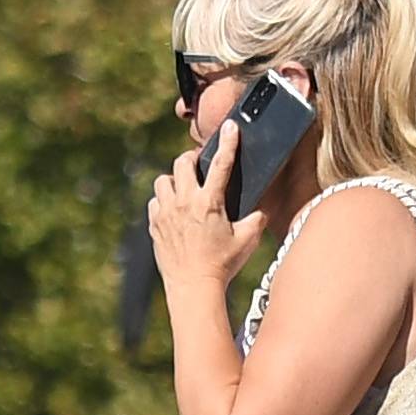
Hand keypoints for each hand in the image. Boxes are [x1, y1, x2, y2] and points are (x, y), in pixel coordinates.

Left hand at [143, 130, 264, 295]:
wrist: (193, 288)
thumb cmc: (222, 265)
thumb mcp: (247, 240)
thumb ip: (257, 219)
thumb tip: (261, 210)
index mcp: (209, 202)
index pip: (221, 163)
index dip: (227, 142)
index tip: (230, 126)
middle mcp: (184, 202)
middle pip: (182, 162)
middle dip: (192, 158)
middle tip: (199, 165)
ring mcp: (166, 212)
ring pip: (163, 180)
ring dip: (174, 180)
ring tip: (184, 189)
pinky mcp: (154, 225)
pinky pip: (154, 201)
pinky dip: (163, 201)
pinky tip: (173, 210)